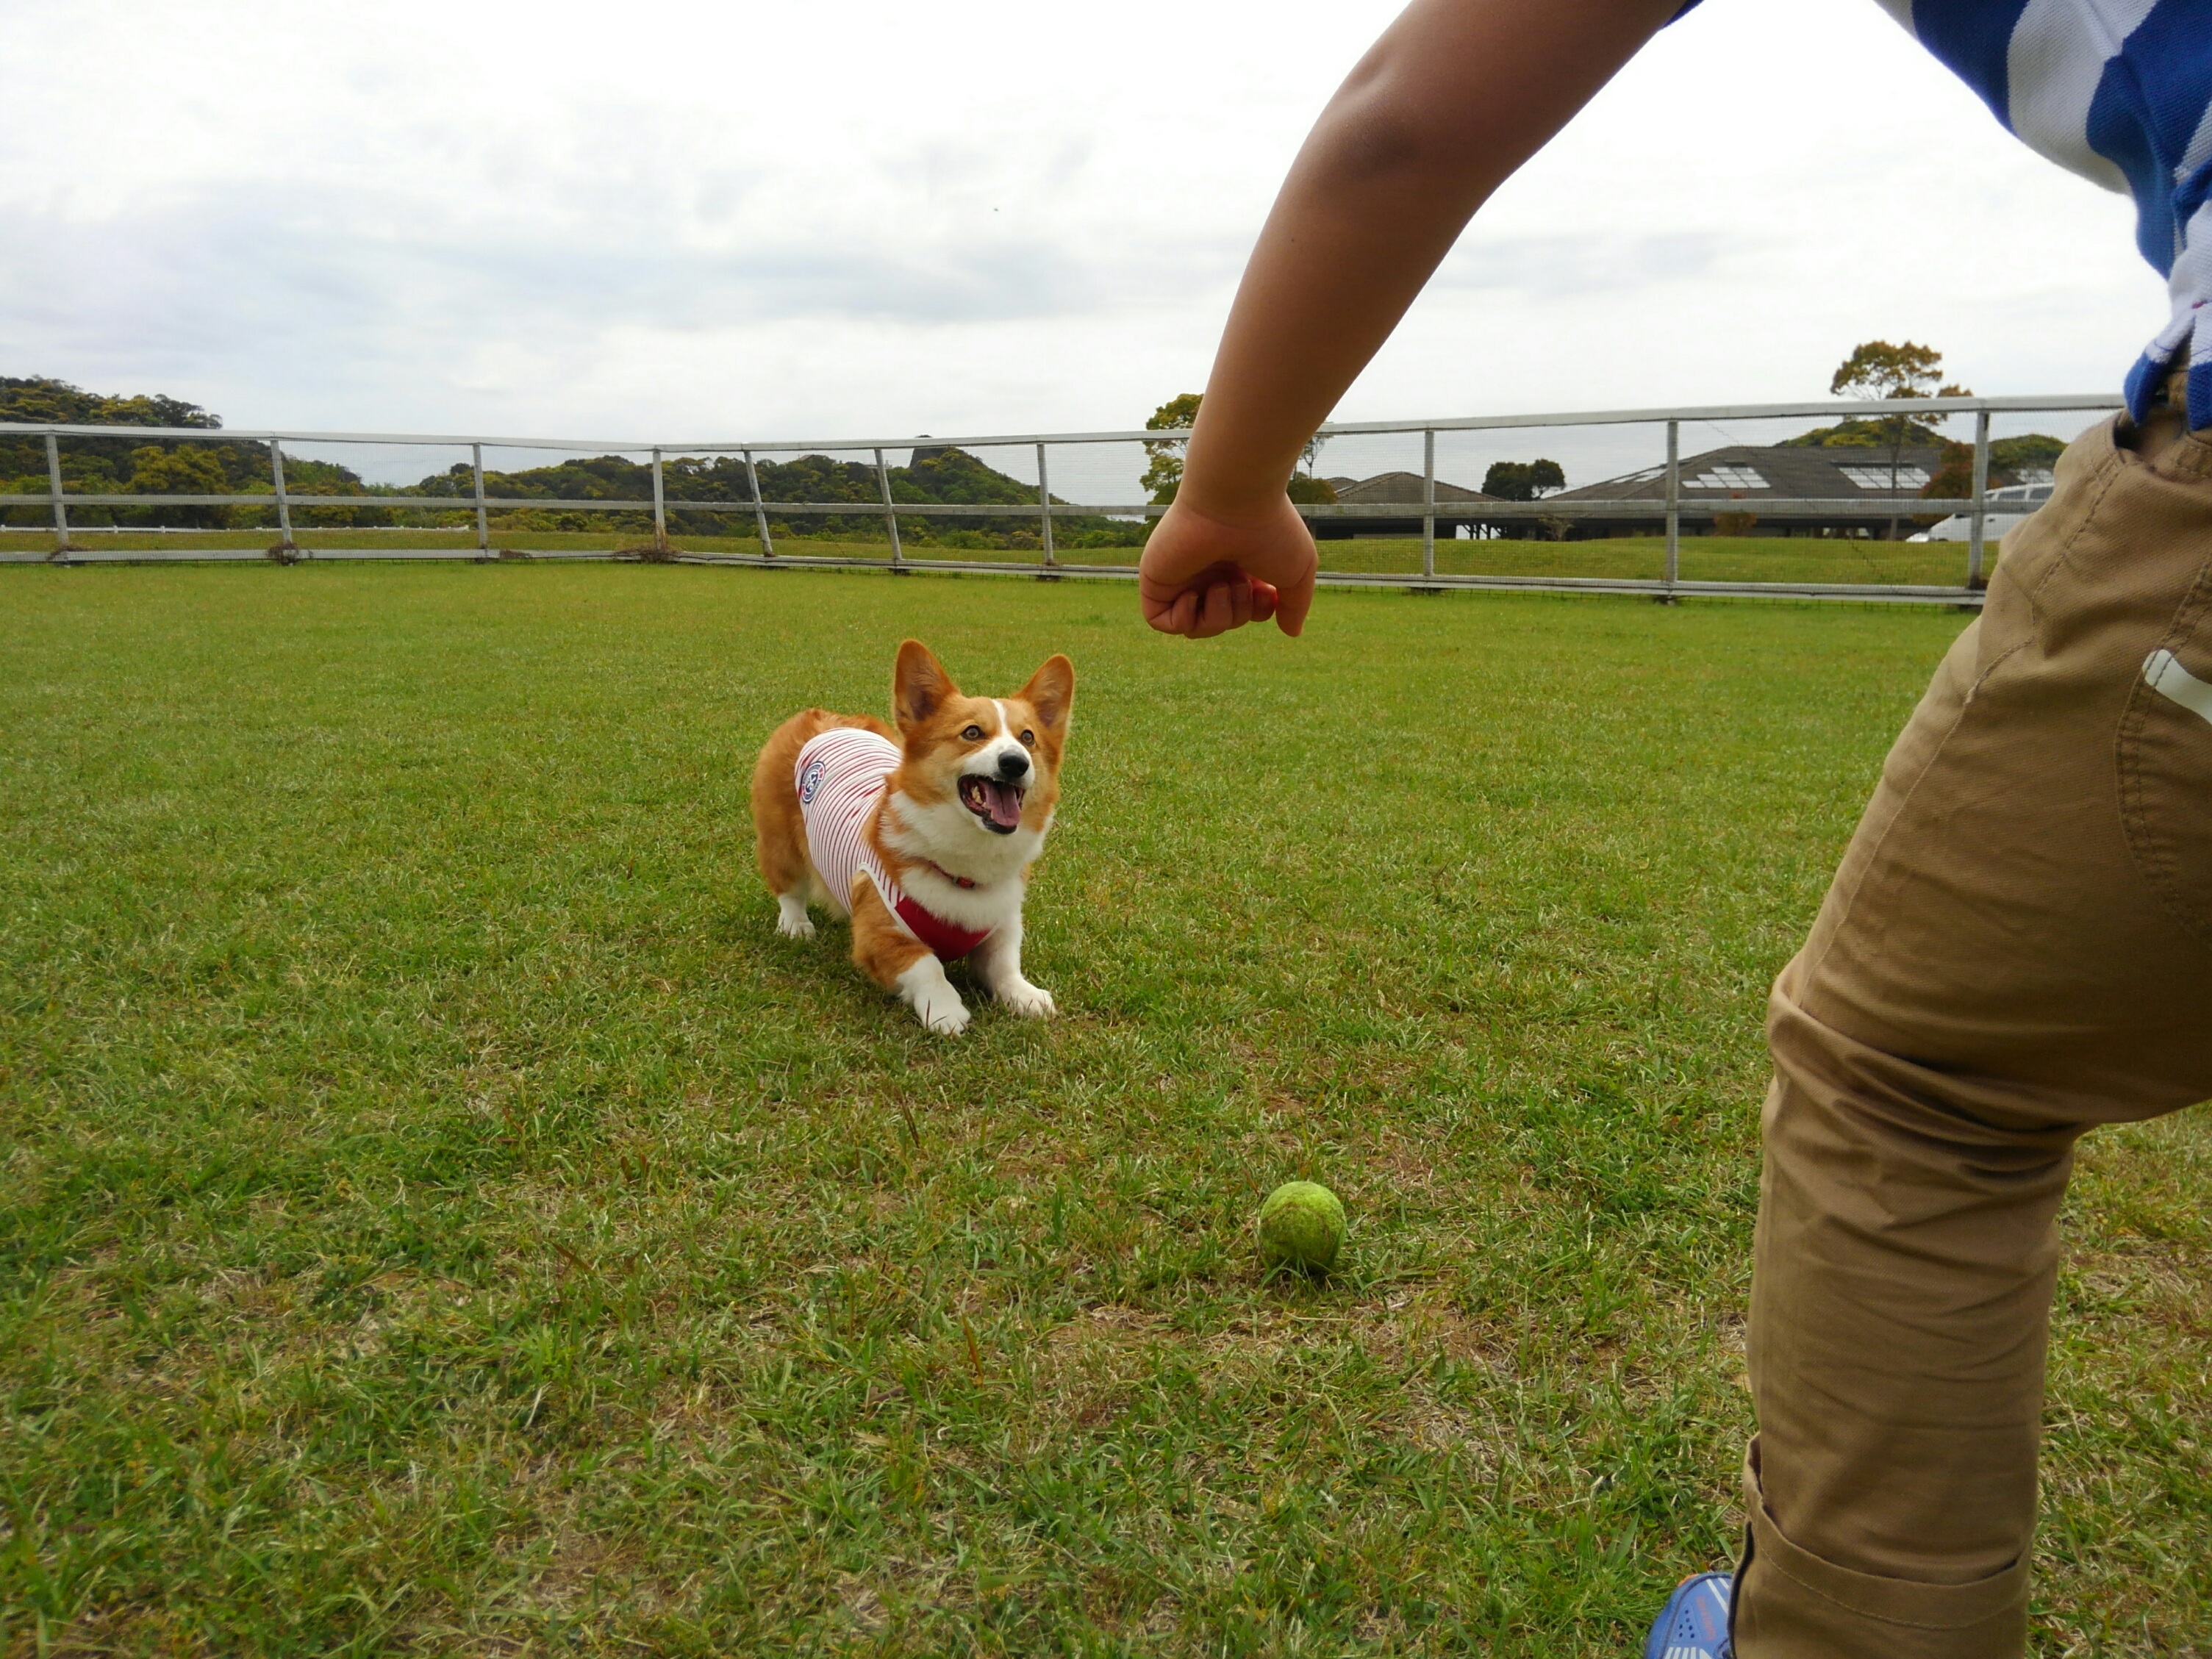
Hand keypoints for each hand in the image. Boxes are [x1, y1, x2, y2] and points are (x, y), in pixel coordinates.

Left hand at [1137, 493, 1318, 638]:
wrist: (1235, 501)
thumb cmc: (1271, 530)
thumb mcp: (1298, 573)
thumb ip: (1295, 605)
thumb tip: (1293, 633)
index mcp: (1237, 565)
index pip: (1244, 608)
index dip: (1257, 611)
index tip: (1266, 592)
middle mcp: (1208, 569)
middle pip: (1221, 621)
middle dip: (1238, 615)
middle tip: (1241, 584)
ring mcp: (1181, 574)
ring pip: (1194, 626)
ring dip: (1216, 618)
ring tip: (1222, 585)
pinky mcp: (1156, 578)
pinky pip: (1161, 621)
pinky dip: (1182, 619)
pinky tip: (1193, 593)